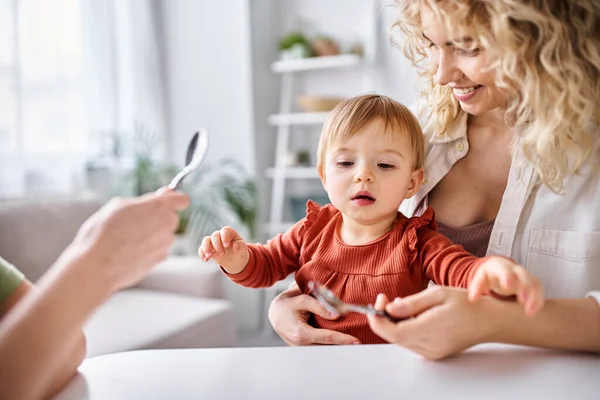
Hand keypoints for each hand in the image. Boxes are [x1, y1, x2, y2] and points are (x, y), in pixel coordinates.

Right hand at [62, 189, 189, 291]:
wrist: (96, 266)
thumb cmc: (103, 232)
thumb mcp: (118, 205)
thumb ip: (144, 200)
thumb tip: (159, 197)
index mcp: (159, 207)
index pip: (182, 199)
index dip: (172, 198)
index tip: (162, 200)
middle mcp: (167, 226)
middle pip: (171, 217)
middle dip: (157, 217)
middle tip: (134, 221)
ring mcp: (165, 245)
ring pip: (163, 234)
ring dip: (151, 234)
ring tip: (127, 239)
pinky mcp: (160, 260)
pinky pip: (157, 249)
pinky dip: (147, 249)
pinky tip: (128, 252)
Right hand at [198, 226, 249, 273]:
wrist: (234, 260)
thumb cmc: (239, 252)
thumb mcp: (243, 250)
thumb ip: (241, 246)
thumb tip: (235, 245)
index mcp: (230, 232)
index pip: (225, 230)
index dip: (224, 237)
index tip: (226, 246)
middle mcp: (220, 235)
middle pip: (215, 236)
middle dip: (217, 245)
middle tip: (222, 254)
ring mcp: (213, 241)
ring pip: (206, 240)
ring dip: (206, 248)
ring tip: (209, 256)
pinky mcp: (208, 248)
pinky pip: (202, 248)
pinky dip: (202, 253)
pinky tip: (205, 260)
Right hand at [269, 283, 359, 345]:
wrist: (274, 313)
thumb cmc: (287, 305)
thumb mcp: (303, 300)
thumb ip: (320, 307)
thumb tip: (337, 315)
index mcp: (301, 333)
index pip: (327, 337)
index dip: (343, 339)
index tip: (356, 341)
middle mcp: (300, 344)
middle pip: (327, 347)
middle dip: (342, 346)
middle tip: (357, 344)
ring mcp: (300, 348)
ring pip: (323, 349)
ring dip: (335, 346)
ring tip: (349, 344)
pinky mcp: (302, 348)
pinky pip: (317, 347)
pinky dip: (327, 344)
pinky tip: (337, 342)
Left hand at [367, 287, 500, 359]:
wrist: (489, 321)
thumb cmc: (467, 304)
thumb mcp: (437, 294)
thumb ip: (411, 303)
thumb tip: (390, 309)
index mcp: (429, 330)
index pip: (391, 331)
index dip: (378, 316)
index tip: (379, 299)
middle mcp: (428, 346)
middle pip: (393, 336)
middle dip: (384, 317)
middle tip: (386, 299)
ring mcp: (432, 352)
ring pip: (401, 339)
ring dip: (395, 323)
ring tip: (404, 304)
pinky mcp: (435, 353)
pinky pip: (412, 342)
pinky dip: (406, 328)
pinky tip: (414, 315)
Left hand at [469, 257, 543, 315]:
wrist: (498, 270)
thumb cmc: (489, 275)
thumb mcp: (480, 278)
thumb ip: (476, 287)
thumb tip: (473, 299)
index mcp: (501, 267)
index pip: (505, 269)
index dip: (507, 276)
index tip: (507, 286)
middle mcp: (515, 270)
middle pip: (523, 274)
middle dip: (524, 286)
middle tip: (522, 300)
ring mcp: (526, 276)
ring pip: (534, 283)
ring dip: (534, 296)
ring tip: (530, 312)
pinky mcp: (532, 284)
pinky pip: (539, 290)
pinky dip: (538, 300)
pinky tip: (534, 311)